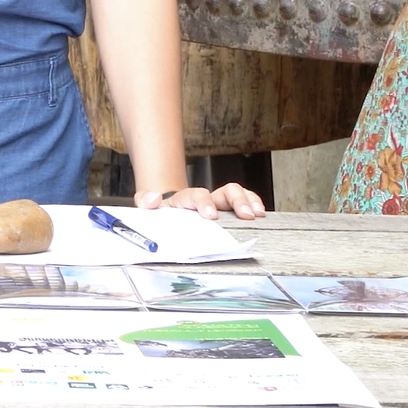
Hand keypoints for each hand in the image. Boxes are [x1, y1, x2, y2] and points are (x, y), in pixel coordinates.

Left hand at [136, 183, 265, 219]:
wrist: (167, 213)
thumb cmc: (160, 213)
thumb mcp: (148, 208)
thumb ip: (146, 202)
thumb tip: (153, 198)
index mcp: (185, 200)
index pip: (196, 195)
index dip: (204, 203)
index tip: (211, 215)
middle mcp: (206, 198)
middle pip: (224, 191)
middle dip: (237, 201)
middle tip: (245, 215)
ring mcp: (219, 204)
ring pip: (237, 194)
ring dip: (248, 202)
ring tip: (257, 214)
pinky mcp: (227, 211)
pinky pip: (245, 203)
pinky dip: (254, 205)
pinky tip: (261, 214)